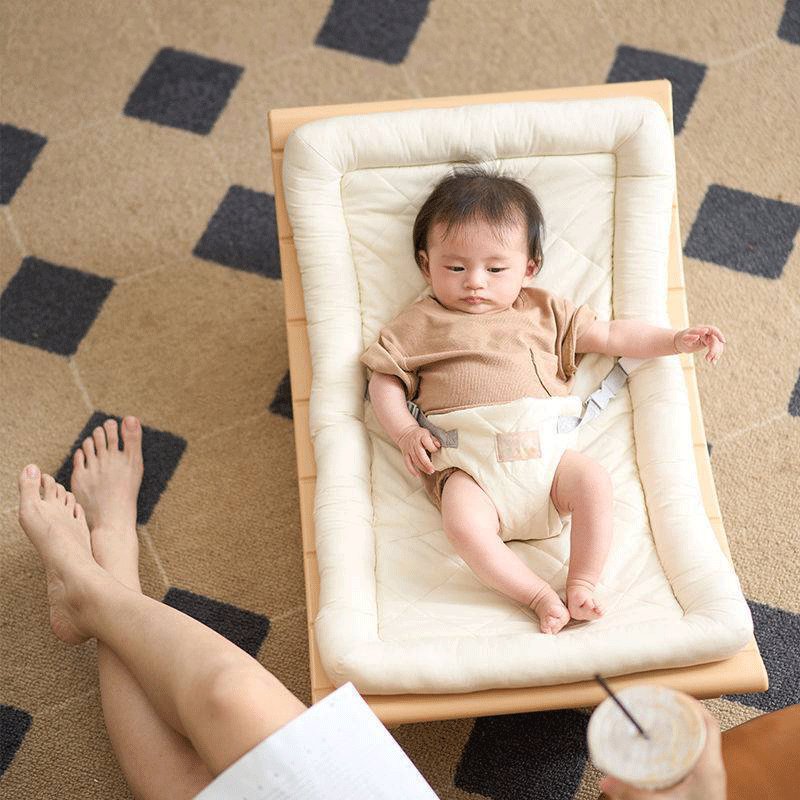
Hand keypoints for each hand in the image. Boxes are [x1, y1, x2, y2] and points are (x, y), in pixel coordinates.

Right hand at [396, 424, 440, 477]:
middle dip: (427, 463)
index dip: (432, 448)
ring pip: (415, 460)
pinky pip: (407, 463)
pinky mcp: (405, 454)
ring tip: (430, 472)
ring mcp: (409, 449)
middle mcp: (414, 443)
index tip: (437, 451)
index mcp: (421, 436)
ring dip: (422, 467)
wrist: (406, 432)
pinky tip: (417, 475)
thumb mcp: (428, 433)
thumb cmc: (420, 434)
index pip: (426, 442)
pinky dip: (412, 470)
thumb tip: (439, 445)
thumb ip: (434, 439)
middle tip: (433, 470)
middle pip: (420, 454)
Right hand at [599, 701, 725, 799]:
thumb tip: (605, 781)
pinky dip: (684, 742)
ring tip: (661, 716)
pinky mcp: (706, 782)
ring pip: (701, 738)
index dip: (691, 704)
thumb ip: (631, 792)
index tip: (671, 693)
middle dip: (682, 710)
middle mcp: (713, 768)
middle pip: (702, 726)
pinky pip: (697, 752)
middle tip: (659, 701)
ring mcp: (712, 775)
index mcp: (708, 768)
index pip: (708, 723)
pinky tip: (667, 742)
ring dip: (684, 725)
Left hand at [673, 325, 725, 364]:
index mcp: (701, 328)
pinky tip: (713, 362)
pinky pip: (716, 349)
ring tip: (711, 362)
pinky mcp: (710, 343)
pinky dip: (715, 355)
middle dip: (714, 350)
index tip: (723, 341)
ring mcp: (709, 338)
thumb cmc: (682, 339)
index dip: (719, 335)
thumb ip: (690, 337)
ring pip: (718, 345)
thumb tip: (698, 336)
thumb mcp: (684, 339)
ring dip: (716, 354)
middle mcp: (707, 332)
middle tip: (708, 359)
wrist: (681, 343)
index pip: (713, 330)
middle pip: (716, 340)